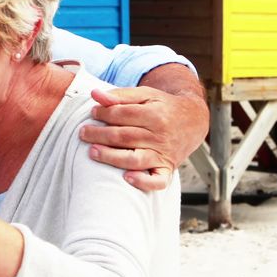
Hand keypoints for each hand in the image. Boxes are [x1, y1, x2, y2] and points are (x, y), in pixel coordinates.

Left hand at [81, 85, 208, 190]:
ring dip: (111, 157)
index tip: (92, 112)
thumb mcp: (145, 95)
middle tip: (82, 133)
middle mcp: (161, 136)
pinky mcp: (168, 169)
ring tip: (92, 151)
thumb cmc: (162, 107)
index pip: (124, 114)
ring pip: (135, 159)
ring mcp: (164, 154)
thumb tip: (94, 95)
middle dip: (100, 135)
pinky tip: (126, 178)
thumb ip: (120, 95)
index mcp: (155, 114)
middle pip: (126, 136)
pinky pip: (158, 181)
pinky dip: (143, 182)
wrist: (193, 120)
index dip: (105, 113)